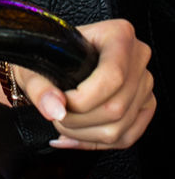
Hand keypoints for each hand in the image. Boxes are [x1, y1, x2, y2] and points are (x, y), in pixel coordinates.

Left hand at [15, 18, 154, 149]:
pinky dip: (96, 143)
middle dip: (78, 120)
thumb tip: (54, 109)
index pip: (112, 77)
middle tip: (55, 114)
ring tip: (63, 123)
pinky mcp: (144, 105)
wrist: (53, 59)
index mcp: (118, 35)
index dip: (84, 99)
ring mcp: (144, 82)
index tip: (60, 102)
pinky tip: (75, 135)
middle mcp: (137, 56)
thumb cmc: (46, 56)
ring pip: (121, 126)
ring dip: (84, 134)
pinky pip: (127, 137)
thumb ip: (40, 87)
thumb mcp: (34, 65)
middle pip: (116, 106)